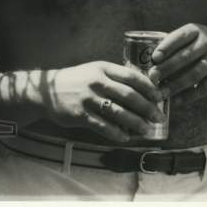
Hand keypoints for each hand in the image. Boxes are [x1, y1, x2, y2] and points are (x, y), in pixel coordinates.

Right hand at [38, 61, 166, 143]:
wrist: (47, 91)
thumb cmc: (76, 81)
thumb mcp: (94, 71)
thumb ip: (114, 78)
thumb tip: (143, 91)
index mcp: (102, 68)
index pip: (132, 76)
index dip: (149, 88)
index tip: (159, 98)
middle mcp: (96, 81)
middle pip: (129, 96)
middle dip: (147, 108)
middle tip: (158, 117)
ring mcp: (88, 99)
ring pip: (119, 113)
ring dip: (136, 123)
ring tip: (146, 130)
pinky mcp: (81, 115)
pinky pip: (104, 127)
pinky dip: (117, 134)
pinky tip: (125, 138)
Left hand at [148, 23, 206, 104]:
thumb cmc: (205, 42)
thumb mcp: (193, 35)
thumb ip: (175, 44)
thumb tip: (150, 60)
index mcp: (196, 31)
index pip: (179, 37)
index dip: (166, 47)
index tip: (154, 58)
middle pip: (185, 57)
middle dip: (167, 68)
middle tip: (153, 78)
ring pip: (194, 74)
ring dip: (176, 84)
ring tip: (162, 92)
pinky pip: (205, 88)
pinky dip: (190, 96)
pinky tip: (177, 101)